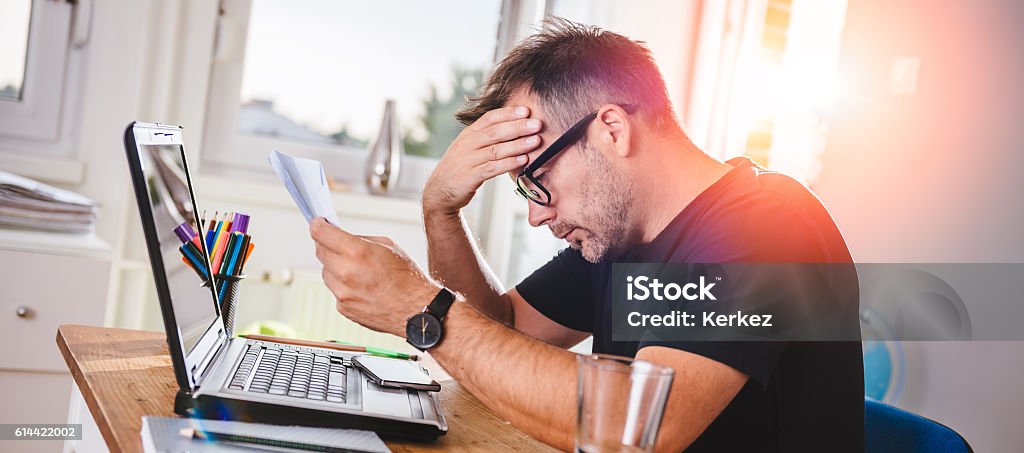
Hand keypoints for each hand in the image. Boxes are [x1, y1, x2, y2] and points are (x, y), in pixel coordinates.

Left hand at [310, 217, 440, 336]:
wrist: (416, 310)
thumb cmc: (407, 278)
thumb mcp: (388, 246)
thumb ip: (361, 240)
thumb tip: (343, 239)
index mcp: (357, 252)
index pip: (321, 234)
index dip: (317, 226)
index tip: (318, 223)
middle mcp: (345, 273)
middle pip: (320, 252)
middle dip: (327, 245)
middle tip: (337, 244)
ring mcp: (342, 293)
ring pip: (326, 272)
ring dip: (335, 267)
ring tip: (358, 270)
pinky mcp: (343, 308)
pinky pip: (335, 290)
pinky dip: (343, 286)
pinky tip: (362, 287)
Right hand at [423, 106, 542, 215]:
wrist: (439, 191)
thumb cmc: (461, 168)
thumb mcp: (470, 148)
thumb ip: (487, 138)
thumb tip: (516, 128)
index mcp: (468, 134)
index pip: (489, 118)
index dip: (508, 113)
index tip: (526, 111)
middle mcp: (467, 144)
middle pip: (495, 132)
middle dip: (518, 127)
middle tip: (537, 124)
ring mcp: (467, 160)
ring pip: (495, 149)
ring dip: (518, 145)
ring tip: (535, 141)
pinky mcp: (469, 176)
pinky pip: (492, 168)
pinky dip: (509, 163)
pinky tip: (523, 160)